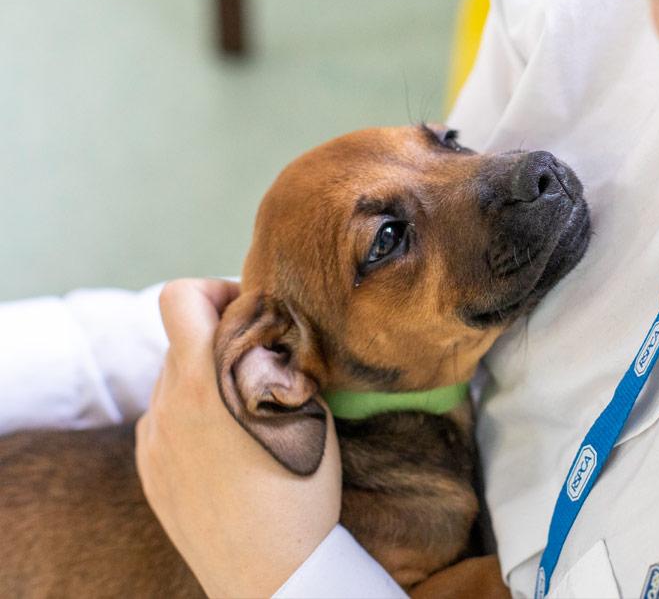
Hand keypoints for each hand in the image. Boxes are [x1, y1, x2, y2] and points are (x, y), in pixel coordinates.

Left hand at [136, 278, 341, 597]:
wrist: (270, 572)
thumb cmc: (299, 492)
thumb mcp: (305, 412)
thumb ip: (275, 363)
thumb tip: (268, 336)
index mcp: (203, 381)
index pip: (178, 298)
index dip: (213, 291)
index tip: (247, 313)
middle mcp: (167, 406)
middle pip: (181, 341)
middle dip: (219, 341)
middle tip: (261, 366)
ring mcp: (153, 441)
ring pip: (173, 382)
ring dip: (206, 381)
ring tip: (246, 415)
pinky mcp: (150, 472)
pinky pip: (166, 422)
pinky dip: (192, 418)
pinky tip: (226, 449)